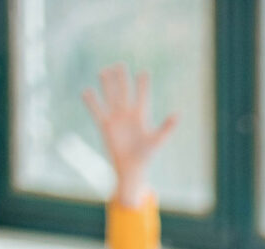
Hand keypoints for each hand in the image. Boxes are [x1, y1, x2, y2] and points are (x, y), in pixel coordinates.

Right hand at [80, 64, 176, 208]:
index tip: (144, 72)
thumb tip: (177, 114)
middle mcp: (127, 114)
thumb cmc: (146, 155)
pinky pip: (97, 111)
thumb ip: (167, 127)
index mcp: (141, 116)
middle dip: (122, 79)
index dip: (142, 85)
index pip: (142, 96)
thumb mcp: (158, 140)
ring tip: (103, 71)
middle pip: (124, 92)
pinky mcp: (105, 126)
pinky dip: (92, 102)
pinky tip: (86, 91)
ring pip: (111, 98)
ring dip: (107, 85)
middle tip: (119, 65)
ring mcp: (116, 119)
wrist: (131, 167)